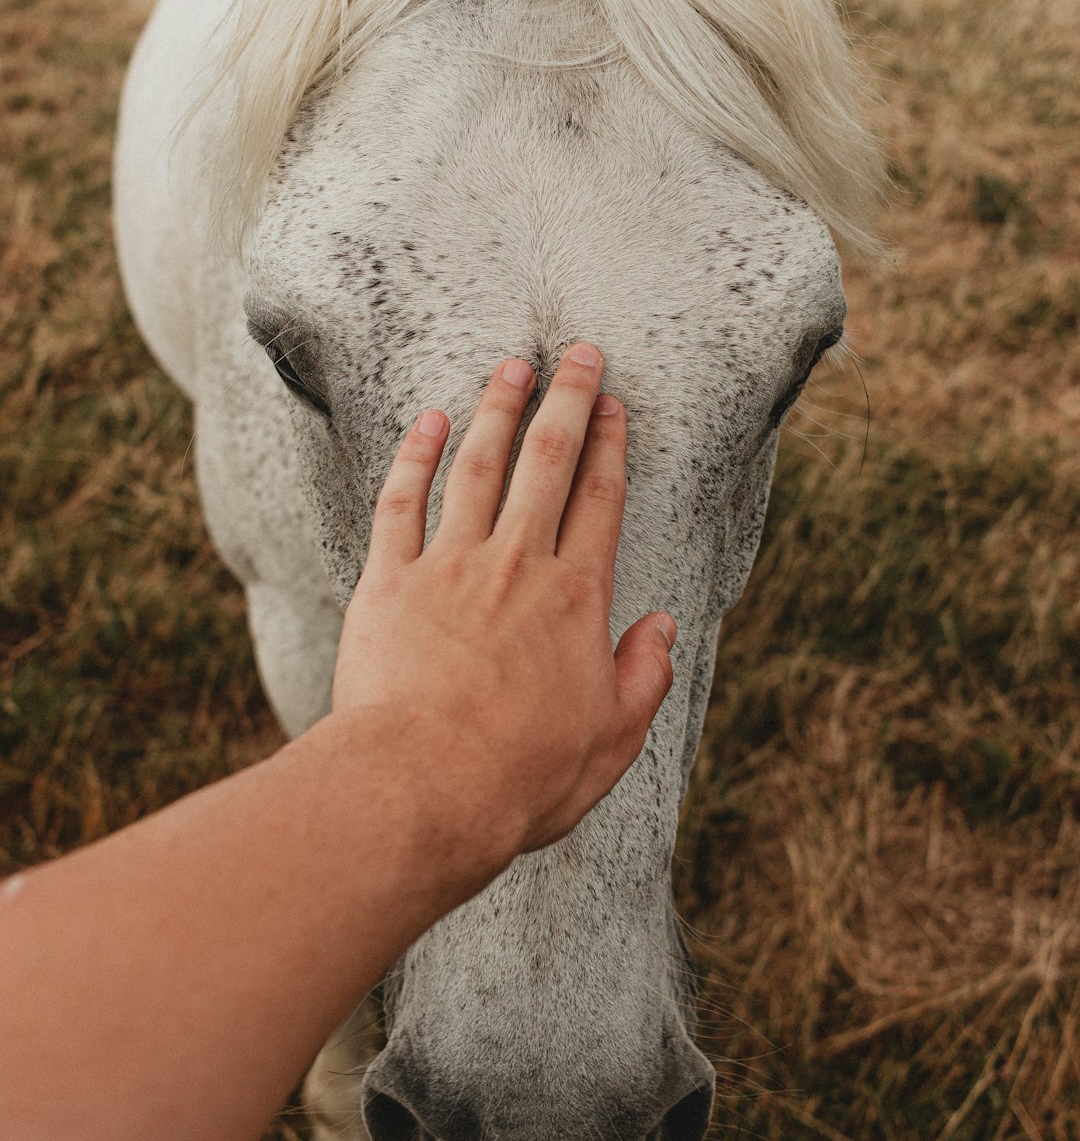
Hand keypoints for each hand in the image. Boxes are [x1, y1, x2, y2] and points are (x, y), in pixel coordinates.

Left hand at [331, 342, 676, 883]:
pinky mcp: (389, 581)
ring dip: (497, 412)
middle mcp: (516, 565)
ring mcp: (449, 566)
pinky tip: (426, 422)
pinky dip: (414, 457)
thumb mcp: (611, 739)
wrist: (423, 787)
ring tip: (511, 369)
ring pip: (477, 467)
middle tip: (577, 353)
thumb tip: (662, 628)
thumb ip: (644, 678)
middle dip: (566, 401)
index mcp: (575, 599)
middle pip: (547, 463)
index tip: (614, 405)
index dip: (609, 446)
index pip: (600, 501)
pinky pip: (402, 502)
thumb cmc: (521, 775)